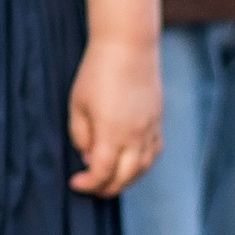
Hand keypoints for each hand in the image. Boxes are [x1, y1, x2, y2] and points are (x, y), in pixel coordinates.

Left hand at [67, 34, 162, 196]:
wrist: (128, 46)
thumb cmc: (97, 72)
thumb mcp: (77, 105)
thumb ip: (81, 136)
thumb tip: (89, 157)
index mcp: (112, 131)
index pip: (102, 172)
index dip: (89, 184)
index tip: (76, 183)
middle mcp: (135, 134)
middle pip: (125, 176)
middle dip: (108, 188)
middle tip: (93, 188)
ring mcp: (150, 128)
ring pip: (143, 167)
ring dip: (127, 180)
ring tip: (112, 180)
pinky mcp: (158, 119)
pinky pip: (154, 151)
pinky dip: (143, 164)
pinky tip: (131, 163)